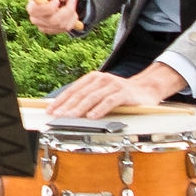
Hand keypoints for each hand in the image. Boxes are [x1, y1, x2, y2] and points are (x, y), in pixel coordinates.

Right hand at [25, 0, 85, 34]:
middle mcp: (35, 17)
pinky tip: (70, 13)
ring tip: (71, 4)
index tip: (57, 1)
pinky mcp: (52, 31)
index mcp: (32, 3)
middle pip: (50, 21)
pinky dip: (72, 20)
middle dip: (65, 11)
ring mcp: (43, 25)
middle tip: (71, 0)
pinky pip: (65, 29)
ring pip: (60, 25)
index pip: (34, 10)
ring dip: (71, 13)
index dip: (46, 8)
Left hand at [47, 62, 186, 117]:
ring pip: (93, 97)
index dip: (60, 101)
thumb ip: (86, 98)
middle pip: (80, 94)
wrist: (146, 89)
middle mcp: (101, 79)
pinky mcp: (124, 93)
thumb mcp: (101, 93)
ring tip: (70, 117)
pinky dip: (99, 109)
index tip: (50, 111)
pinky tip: (92, 117)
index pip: (72, 90)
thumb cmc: (120, 94)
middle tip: (57, 116)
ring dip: (80, 108)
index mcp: (93, 78)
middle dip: (67, 106)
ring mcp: (113, 85)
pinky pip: (109, 101)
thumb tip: (65, 110)